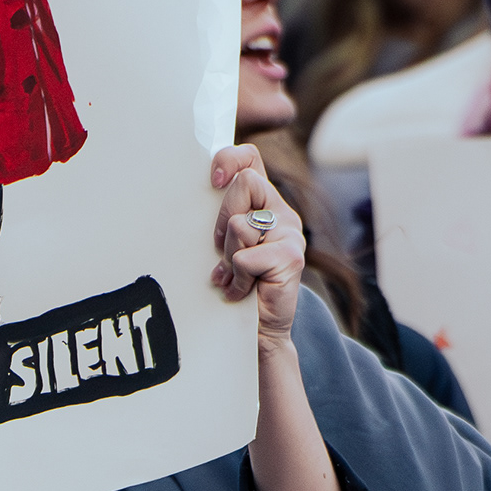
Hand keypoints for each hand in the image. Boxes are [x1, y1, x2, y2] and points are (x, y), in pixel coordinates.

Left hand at [210, 144, 303, 350]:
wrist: (257, 332)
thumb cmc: (235, 284)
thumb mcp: (223, 243)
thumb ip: (220, 216)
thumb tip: (199, 191)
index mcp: (264, 202)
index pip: (250, 158)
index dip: (230, 159)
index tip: (214, 181)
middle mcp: (281, 212)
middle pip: (244, 183)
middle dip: (222, 218)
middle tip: (221, 249)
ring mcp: (290, 234)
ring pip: (240, 224)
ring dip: (228, 254)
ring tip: (235, 274)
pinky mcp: (291, 257)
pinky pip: (245, 257)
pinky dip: (236, 278)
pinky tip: (242, 290)